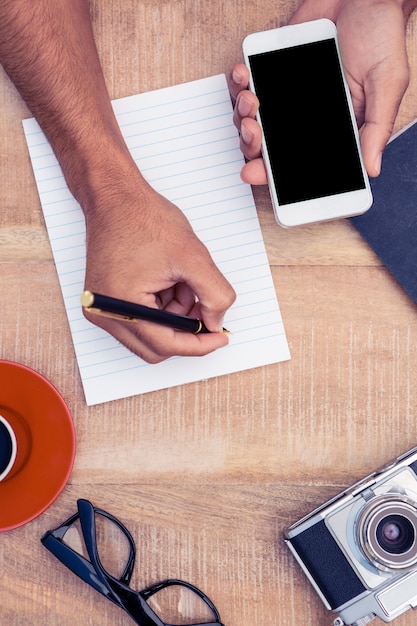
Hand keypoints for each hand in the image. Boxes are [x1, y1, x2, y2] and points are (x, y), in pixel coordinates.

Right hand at [83, 155, 235, 362]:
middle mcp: (104, 313)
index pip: (165, 345)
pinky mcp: (105, 300)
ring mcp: (101, 308)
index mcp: (120, 305)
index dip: (199, 344)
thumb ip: (215, 295)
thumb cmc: (144, 219)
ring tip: (182, 282)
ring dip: (174, 316)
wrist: (115, 198)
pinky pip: (140, 320)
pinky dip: (161, 308)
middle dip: (186, 330)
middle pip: (156, 347)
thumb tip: (216, 324)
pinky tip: (168, 282)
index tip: (220, 337)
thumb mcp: (194, 257)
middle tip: (206, 307)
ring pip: (150, 334)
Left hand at [230, 0, 412, 180]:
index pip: (297, 161)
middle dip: (251, 144)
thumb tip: (372, 168)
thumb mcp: (386, 85)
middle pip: (266, 146)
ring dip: (242, 114)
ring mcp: (286, 96)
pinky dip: (238, 82)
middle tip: (252, 131)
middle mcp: (304, 118)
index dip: (273, 173)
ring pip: (250, 118)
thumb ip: (376, 128)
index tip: (255, 173)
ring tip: (251, 100)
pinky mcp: (273, 70)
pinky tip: (243, 75)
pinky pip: (246, 84)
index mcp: (330, 130)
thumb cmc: (381, 37)